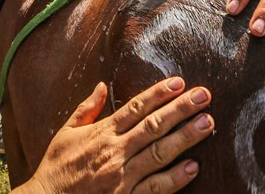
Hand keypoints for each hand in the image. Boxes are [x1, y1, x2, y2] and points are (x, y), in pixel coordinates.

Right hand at [17, 77, 212, 193]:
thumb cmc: (56, 168)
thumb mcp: (66, 132)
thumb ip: (86, 109)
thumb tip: (102, 86)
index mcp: (101, 133)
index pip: (135, 108)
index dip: (158, 94)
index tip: (178, 82)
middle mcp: (115, 152)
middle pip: (153, 126)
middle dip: (180, 109)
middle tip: (204, 96)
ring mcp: (122, 178)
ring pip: (160, 153)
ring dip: (185, 138)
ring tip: (208, 124)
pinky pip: (155, 188)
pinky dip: (175, 178)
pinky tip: (193, 167)